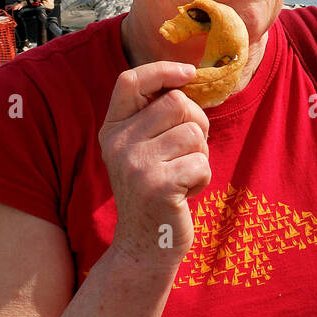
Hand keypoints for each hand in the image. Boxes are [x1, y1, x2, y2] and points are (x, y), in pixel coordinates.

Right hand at [99, 61, 210, 270]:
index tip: (188, 73)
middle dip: (197, 123)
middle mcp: (118, 143)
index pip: (130, 80)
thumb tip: (189, 76)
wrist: (145, 246)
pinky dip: (203, 177)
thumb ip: (156, 117)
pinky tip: (185, 194)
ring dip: (200, 153)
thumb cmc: (157, 190)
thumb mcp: (145, 149)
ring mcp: (135, 164)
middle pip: (177, 102)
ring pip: (193, 132)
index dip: (162, 70)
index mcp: (113, 129)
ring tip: (183, 175)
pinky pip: (201, 161)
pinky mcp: (157, 185)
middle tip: (188, 152)